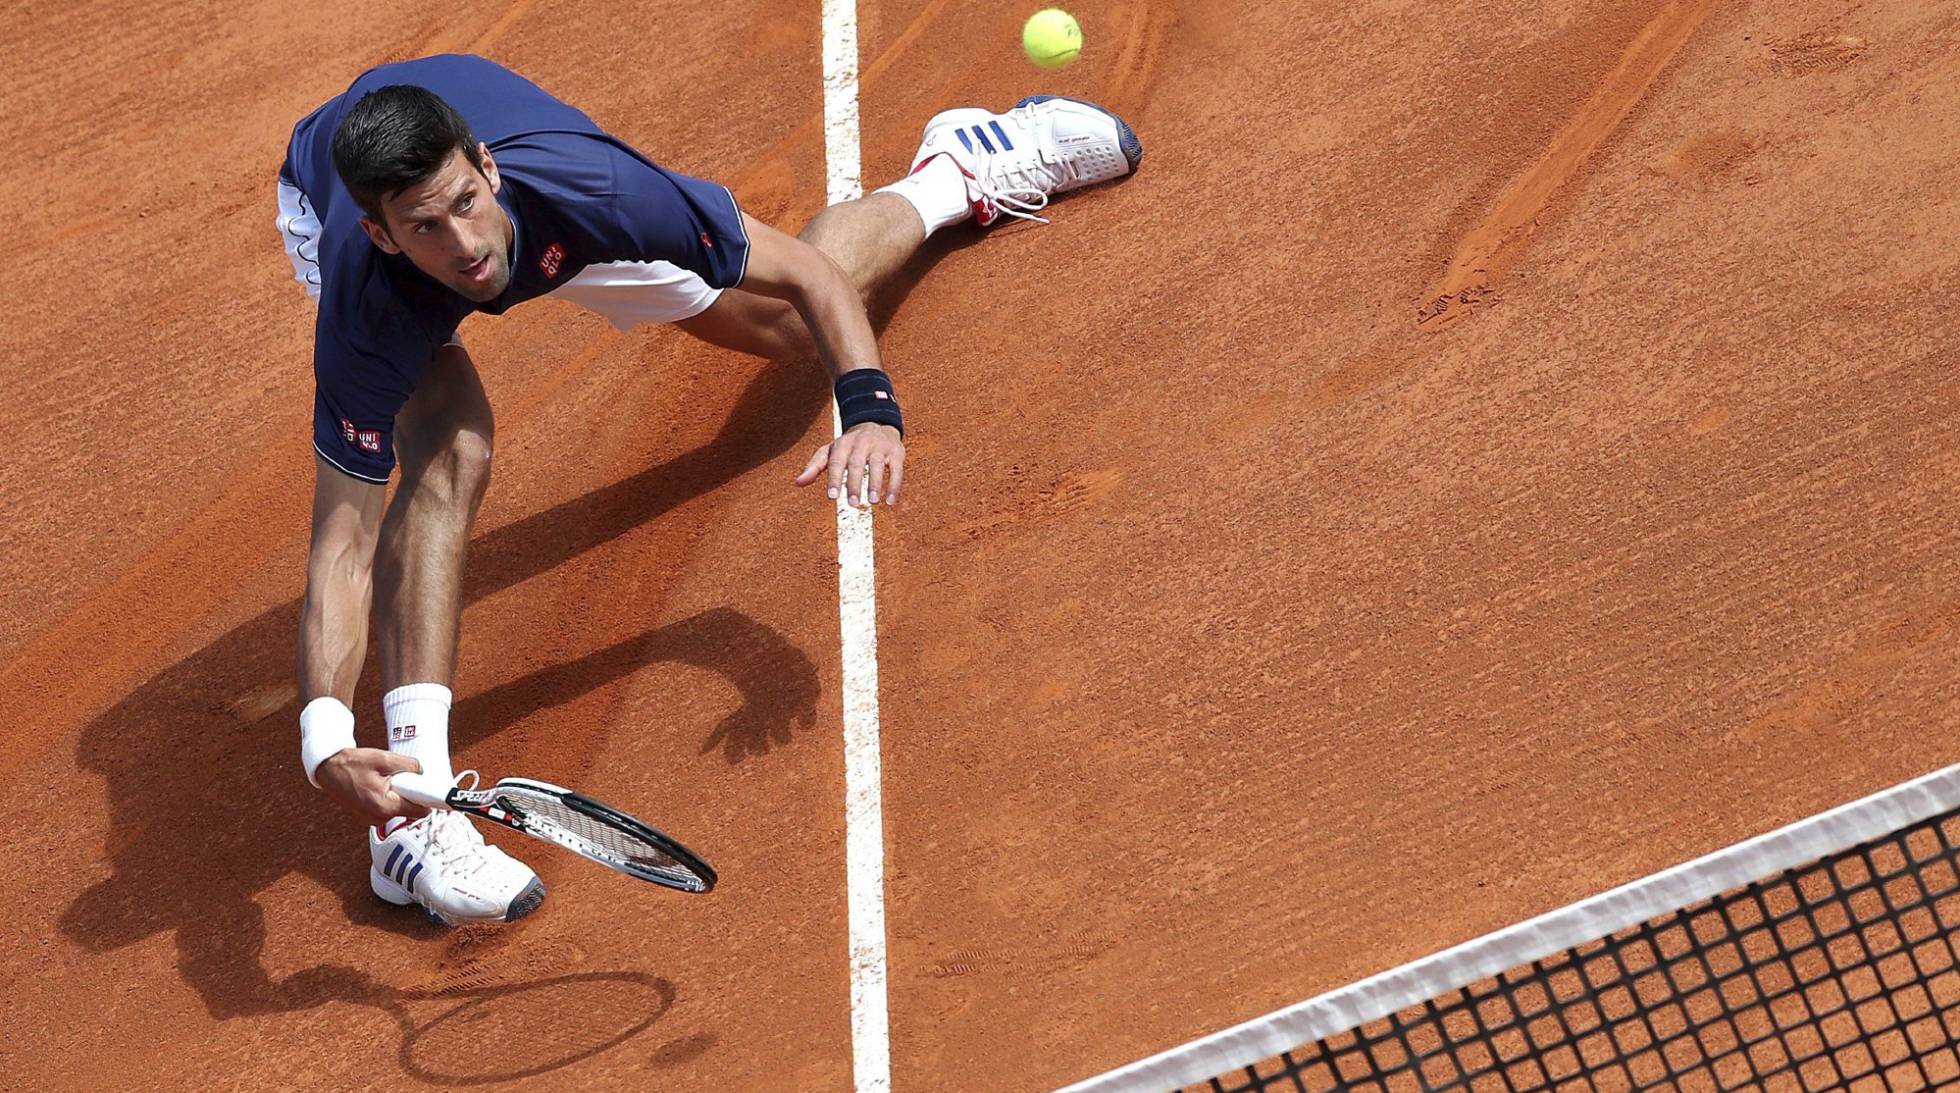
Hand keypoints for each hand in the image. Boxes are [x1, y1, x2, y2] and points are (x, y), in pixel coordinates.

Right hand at [315, 747, 430, 826]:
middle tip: (401, 777)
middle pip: (411, 809)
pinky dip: (389, 797)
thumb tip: (422, 773)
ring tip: (384, 779)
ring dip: (399, 794)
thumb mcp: (384, 758)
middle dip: (411, 793)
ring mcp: (372, 819)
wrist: (327, 769)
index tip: (436, 792)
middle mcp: (378, 818)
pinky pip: (388, 808)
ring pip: (399, 808)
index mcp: (384, 806)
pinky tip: (378, 784)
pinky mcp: (369, 816)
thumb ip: (409, 766)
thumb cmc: (351, 763)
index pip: (420, 810)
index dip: (429, 799)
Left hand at [796, 422, 903, 507]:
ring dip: (875, 484)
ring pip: (878, 465)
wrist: (876, 423)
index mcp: (843, 444)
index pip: (837, 462)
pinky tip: (890, 501)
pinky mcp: (896, 452)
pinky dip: (894, 485)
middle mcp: (861, 443)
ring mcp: (879, 447)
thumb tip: (797, 483)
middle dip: (854, 484)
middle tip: (852, 503)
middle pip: (857, 464)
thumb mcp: (830, 451)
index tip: (832, 497)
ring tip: (872, 501)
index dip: (834, 479)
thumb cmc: (849, 445)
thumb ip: (814, 467)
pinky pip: (896, 469)